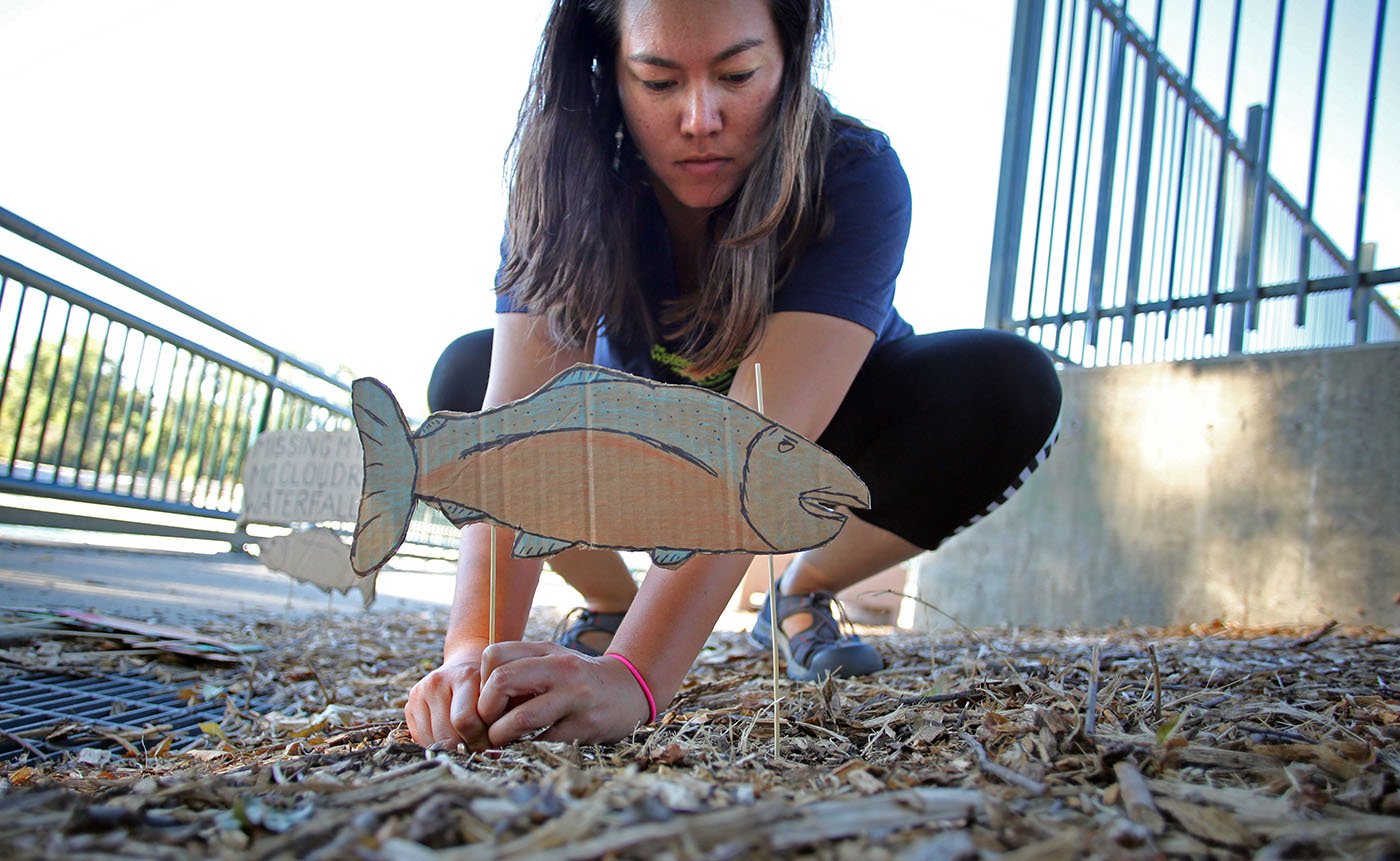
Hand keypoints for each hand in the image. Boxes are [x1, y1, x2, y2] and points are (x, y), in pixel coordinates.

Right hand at [404, 653, 489, 749]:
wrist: (463, 669)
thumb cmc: (485, 689)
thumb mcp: (497, 697)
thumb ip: (498, 720)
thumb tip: (492, 757)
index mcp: (464, 676)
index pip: (464, 720)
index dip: (479, 739)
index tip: (489, 743)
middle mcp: (438, 682)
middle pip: (446, 733)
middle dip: (464, 746)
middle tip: (477, 747)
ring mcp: (420, 692)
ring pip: (431, 739)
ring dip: (449, 748)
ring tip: (464, 741)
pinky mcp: (409, 703)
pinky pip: (420, 738)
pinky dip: (435, 744)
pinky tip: (449, 736)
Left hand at [477, 642, 651, 745]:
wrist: (628, 690)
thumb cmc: (577, 679)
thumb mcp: (551, 662)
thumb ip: (518, 672)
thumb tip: (477, 701)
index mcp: (546, 650)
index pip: (493, 656)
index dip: (481, 682)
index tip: (488, 700)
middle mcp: (560, 669)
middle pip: (501, 681)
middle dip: (485, 710)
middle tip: (489, 724)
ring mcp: (575, 697)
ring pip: (520, 718)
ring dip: (501, 735)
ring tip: (503, 740)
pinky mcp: (584, 725)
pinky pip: (542, 741)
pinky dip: (526, 747)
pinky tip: (528, 745)